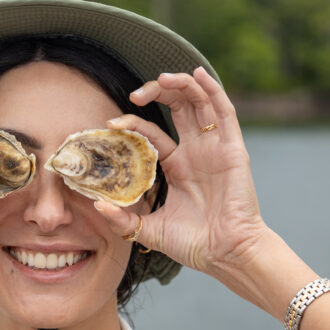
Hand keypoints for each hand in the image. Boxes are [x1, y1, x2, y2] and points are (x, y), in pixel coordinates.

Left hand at [94, 68, 269, 275]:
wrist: (225, 254)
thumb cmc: (193, 244)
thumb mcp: (150, 229)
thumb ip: (124, 219)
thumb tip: (96, 205)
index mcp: (179, 166)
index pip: (153, 133)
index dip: (134, 123)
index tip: (112, 123)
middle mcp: (197, 151)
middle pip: (177, 107)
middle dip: (157, 93)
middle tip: (135, 94)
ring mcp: (215, 147)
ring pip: (199, 103)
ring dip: (181, 84)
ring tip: (161, 78)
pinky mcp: (233, 149)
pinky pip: (225, 112)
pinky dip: (213, 90)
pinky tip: (197, 74)